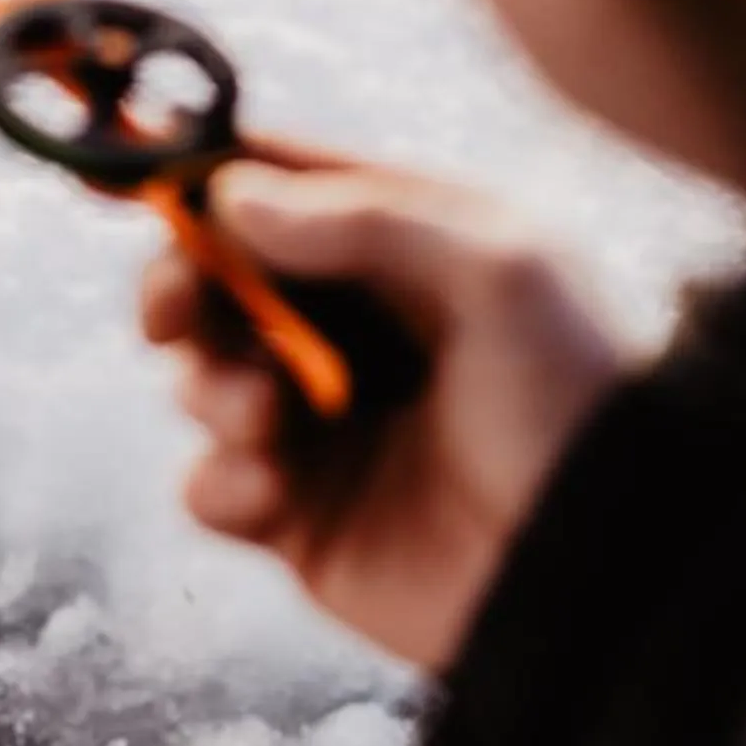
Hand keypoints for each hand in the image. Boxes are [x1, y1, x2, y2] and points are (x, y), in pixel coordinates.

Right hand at [141, 152, 632, 669]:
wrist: (597, 566)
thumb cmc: (572, 402)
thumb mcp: (498, 271)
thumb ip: (366, 217)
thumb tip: (233, 197)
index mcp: (411, 258)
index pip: (291, 192)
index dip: (213, 181)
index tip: (148, 179)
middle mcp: (359, 337)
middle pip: (221, 286)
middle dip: (182, 288)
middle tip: (172, 312)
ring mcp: (325, 431)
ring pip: (204, 384)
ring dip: (211, 388)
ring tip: (264, 415)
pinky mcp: (301, 522)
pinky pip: (211, 489)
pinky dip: (220, 482)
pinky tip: (271, 489)